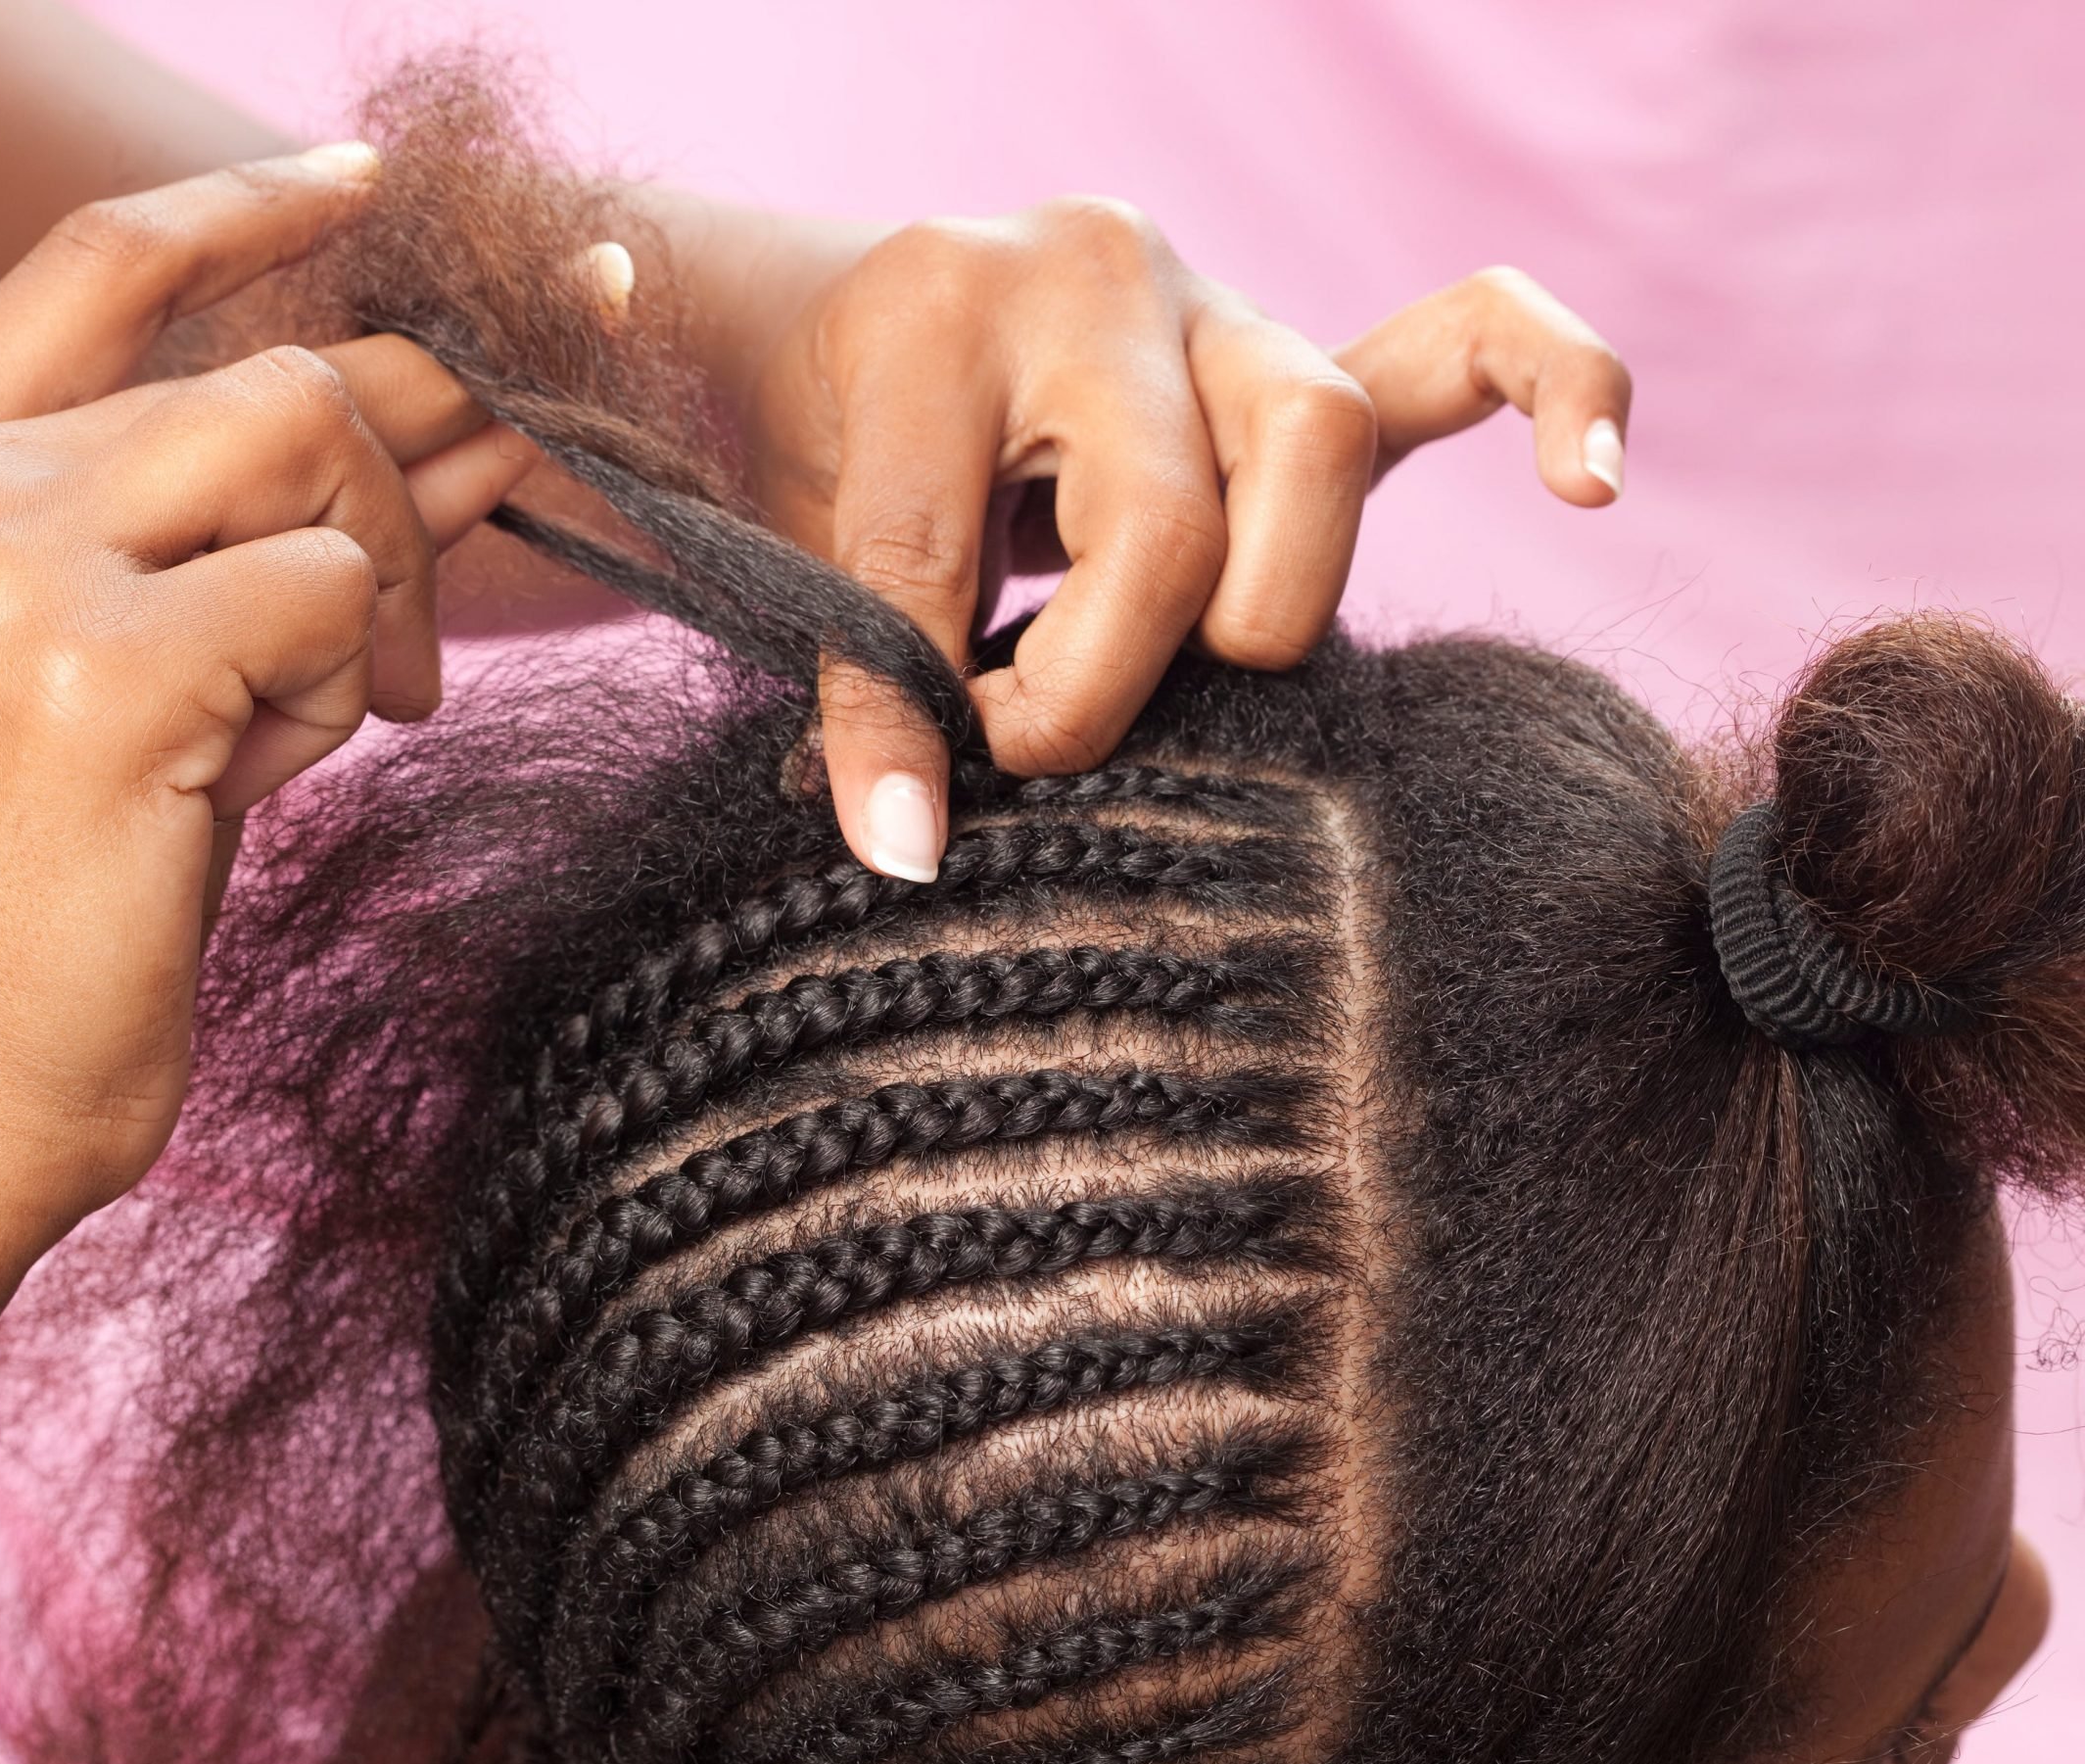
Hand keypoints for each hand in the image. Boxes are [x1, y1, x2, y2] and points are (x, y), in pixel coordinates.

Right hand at [0, 147, 535, 1260]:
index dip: (254, 206)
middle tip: (469, 562)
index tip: (379, 188)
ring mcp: (5, 564)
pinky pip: (328, 593)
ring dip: (380, 586)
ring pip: (314, 450)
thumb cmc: (25, 902)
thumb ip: (224, 532)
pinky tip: (277, 770)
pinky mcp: (96, 667)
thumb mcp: (100, 671)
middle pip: (273, 373)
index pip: (102, 257)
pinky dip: (347, 681)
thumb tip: (436, 419)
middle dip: (414, 467)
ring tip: (336, 713)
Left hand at [702, 200, 1629, 880]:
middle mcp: (1103, 283)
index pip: (946, 544)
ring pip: (1318, 453)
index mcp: (943, 313)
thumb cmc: (834, 449)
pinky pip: (1467, 341)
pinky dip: (1554, 392)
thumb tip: (910, 851)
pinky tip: (1587, 482)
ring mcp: (1226, 313)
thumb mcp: (803, 547)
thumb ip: (862, 672)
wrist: (865, 335)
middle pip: (1171, 521)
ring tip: (1192, 672)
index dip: (924, 707)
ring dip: (1263, 614)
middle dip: (1109, 676)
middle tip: (1035, 736)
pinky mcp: (1308, 362)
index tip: (906, 825)